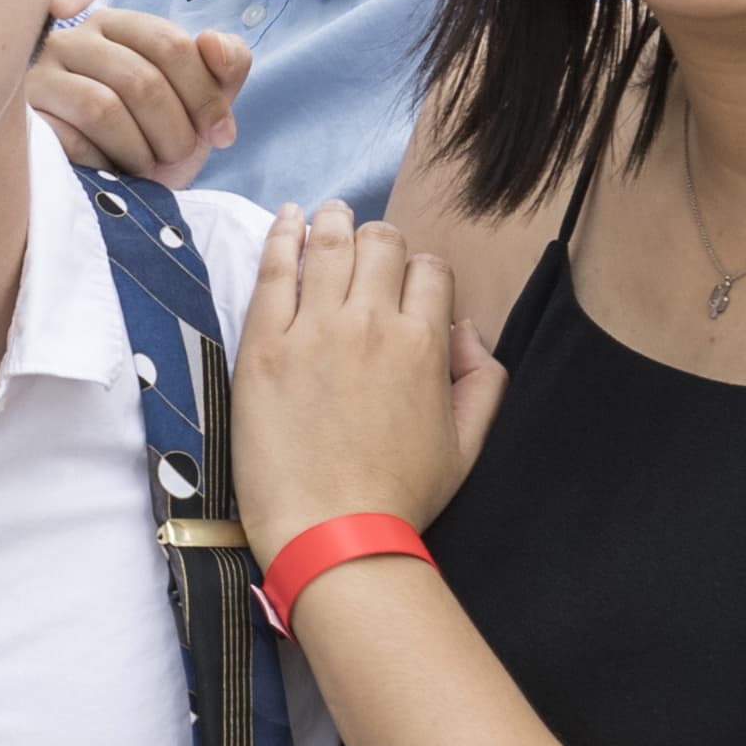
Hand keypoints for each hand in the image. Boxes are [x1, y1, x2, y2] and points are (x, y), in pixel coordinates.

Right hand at [32, 9, 253, 184]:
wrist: (100, 190)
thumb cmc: (149, 139)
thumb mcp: (197, 104)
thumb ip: (226, 66)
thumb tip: (213, 43)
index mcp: (117, 27)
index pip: (170, 44)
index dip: (205, 95)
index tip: (221, 134)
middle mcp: (72, 40)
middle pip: (141, 80)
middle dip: (174, 131)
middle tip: (177, 158)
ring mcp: (39, 78)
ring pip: (103, 108)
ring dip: (139, 151)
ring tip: (144, 168)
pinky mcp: (22, 119)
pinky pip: (70, 142)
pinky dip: (103, 166)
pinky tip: (109, 173)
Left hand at [233, 203, 501, 556]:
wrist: (332, 533)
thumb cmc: (400, 497)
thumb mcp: (467, 445)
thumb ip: (481, 381)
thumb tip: (466, 333)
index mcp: (425, 344)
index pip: (429, 270)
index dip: (420, 270)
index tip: (403, 283)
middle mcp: (373, 324)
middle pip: (381, 245)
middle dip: (378, 240)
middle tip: (364, 245)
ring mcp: (314, 330)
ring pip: (329, 245)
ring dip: (332, 221)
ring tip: (327, 212)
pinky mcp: (263, 346)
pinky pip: (273, 272)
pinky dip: (281, 236)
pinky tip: (286, 218)